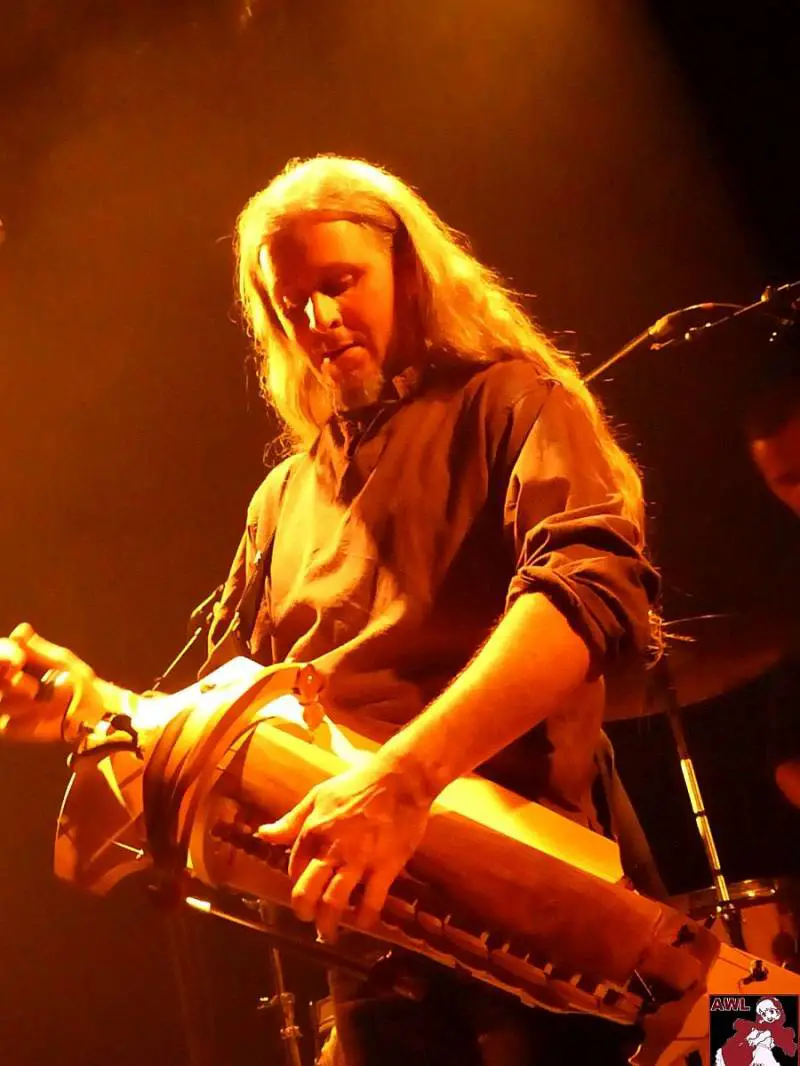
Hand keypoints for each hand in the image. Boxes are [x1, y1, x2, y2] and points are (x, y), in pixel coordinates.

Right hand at [0, 623, 97, 741]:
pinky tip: (39, 716)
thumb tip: (20, 629)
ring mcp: (4, 704)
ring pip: (1, 700)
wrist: (91, 713)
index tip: (17, 659)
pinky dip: (20, 718)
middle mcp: (4, 682)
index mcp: (15, 661)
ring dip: (21, 701)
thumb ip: (37, 649)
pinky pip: (4, 723)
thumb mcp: (61, 662)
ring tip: (43, 698)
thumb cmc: (77, 681)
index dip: (3, 654)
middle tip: (29, 683)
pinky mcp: (7, 727)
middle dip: (9, 678)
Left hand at [256, 759, 431, 940]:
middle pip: (307, 893)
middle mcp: (331, 850)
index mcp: (312, 831)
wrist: (400, 778)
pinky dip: (365, 918)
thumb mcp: (318, 796)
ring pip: (334, 902)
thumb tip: (263, 834)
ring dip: (328, 923)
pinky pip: (371, 902)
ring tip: (329, 933)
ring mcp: (358, 861)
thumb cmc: (358, 783)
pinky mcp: (385, 867)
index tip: (304, 885)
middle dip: (303, 912)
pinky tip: (363, 922)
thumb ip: (291, 820)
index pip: (294, 867)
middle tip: (308, 919)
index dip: (296, 880)